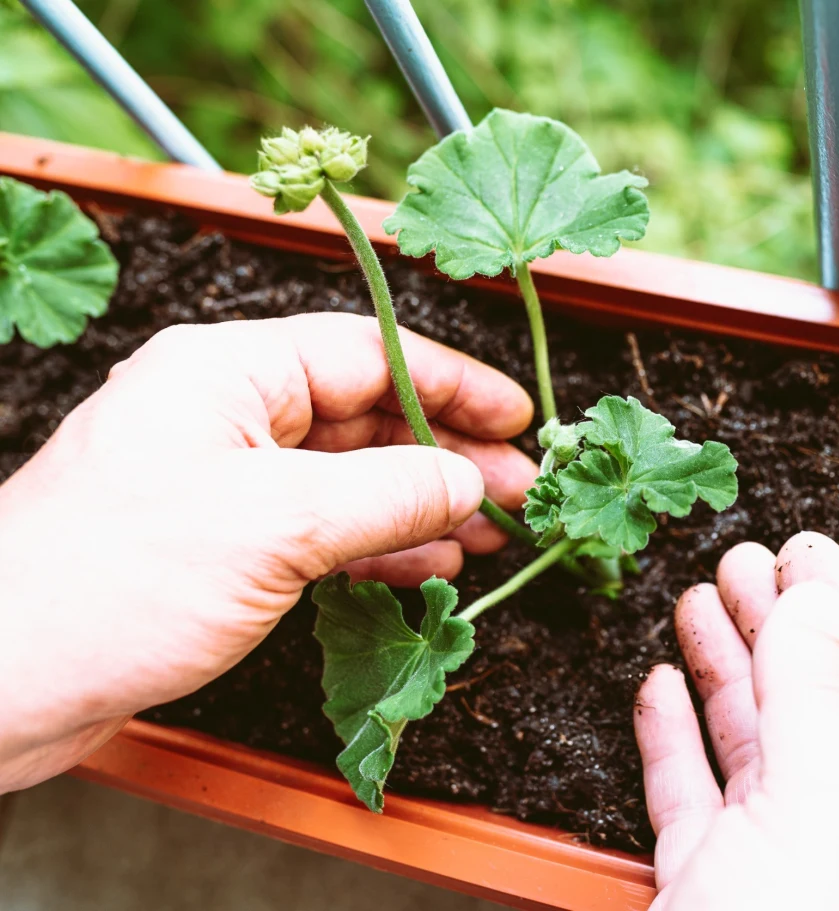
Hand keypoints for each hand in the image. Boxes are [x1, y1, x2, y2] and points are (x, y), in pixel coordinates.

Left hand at [0, 313, 536, 791]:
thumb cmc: (113, 584)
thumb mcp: (276, 524)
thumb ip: (389, 493)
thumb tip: (469, 479)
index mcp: (226, 371)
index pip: (365, 352)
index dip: (452, 382)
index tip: (518, 416)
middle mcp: (224, 413)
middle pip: (363, 413)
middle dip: (446, 452)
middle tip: (519, 488)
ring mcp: (219, 480)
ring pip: (346, 476)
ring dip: (420, 503)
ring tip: (487, 532)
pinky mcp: (214, 543)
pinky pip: (318, 528)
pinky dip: (375, 545)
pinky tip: (425, 566)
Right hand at [634, 532, 838, 909]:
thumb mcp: (826, 814)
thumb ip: (820, 703)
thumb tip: (816, 606)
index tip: (804, 549)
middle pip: (814, 698)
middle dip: (776, 620)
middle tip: (739, 560)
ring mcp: (775, 862)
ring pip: (749, 738)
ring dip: (722, 664)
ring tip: (696, 603)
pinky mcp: (707, 889)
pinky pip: (691, 794)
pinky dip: (674, 736)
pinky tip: (662, 690)